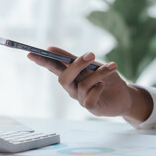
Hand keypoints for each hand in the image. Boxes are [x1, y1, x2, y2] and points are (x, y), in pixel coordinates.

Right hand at [27, 47, 152, 122]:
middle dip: (77, 65)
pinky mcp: (91, 108)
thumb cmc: (106, 79)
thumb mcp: (91, 65)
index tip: (31, 53)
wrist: (124, 95)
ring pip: (82, 85)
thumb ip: (72, 59)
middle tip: (91, 55)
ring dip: (99, 73)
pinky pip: (89, 99)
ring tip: (112, 67)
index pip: (52, 68)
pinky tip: (104, 85)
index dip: (42, 61)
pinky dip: (98, 89)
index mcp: (70, 76)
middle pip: (64, 79)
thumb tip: (50, 48)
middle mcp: (72, 88)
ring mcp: (80, 99)